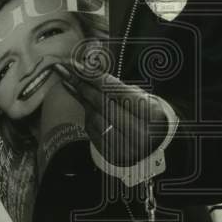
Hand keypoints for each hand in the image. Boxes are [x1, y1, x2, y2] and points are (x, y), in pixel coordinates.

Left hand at [55, 63, 170, 166]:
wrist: (154, 142)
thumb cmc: (145, 112)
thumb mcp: (139, 95)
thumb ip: (116, 86)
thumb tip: (88, 72)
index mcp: (150, 113)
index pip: (117, 91)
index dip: (95, 77)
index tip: (77, 67)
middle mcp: (138, 132)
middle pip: (103, 104)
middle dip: (82, 86)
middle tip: (66, 72)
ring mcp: (125, 146)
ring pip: (95, 118)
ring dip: (82, 100)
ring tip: (72, 85)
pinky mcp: (112, 155)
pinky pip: (92, 131)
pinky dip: (86, 115)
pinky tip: (83, 104)